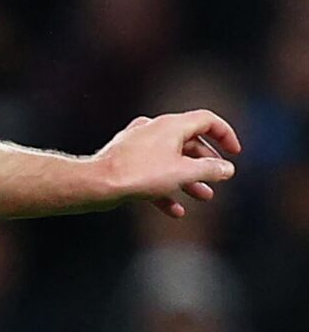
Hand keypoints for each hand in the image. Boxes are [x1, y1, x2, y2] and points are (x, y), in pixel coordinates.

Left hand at [93, 110, 241, 217]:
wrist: (96, 184)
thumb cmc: (139, 174)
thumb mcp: (183, 172)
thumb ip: (210, 169)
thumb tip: (227, 169)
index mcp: (170, 125)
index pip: (207, 120)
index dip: (225, 135)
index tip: (235, 153)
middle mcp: (154, 130)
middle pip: (188, 142)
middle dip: (206, 163)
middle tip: (218, 178)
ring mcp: (137, 146)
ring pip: (170, 161)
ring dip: (189, 179)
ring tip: (204, 196)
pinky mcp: (125, 163)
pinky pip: (151, 175)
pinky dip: (166, 190)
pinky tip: (176, 211)